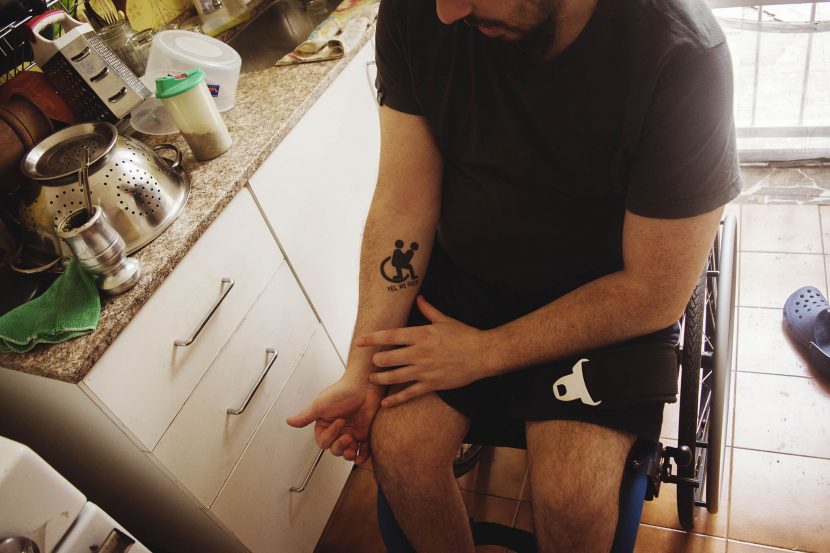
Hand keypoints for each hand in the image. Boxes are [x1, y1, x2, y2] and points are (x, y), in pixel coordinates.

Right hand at [286, 375, 383, 464]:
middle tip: (348, 437)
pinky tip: (361, 457)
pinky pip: (363, 449)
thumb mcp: (320, 404)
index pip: (323, 441)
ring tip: (352, 450)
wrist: (363, 384)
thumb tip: (289, 421)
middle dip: (340, 447)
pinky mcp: (364, 433)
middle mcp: (337, 430)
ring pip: (347, 452)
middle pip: (334, 449)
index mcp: (325, 424)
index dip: (330, 436)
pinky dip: (362, 456)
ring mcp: (351, 432)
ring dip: (349, 455)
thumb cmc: (342, 391)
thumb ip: (305, 416)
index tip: (339, 422)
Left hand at [357, 295, 492, 407]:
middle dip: (376, 361)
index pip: (390, 336)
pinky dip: (395, 399)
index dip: (373, 339)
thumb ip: (428, 310)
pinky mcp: (432, 384)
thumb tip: (419, 297)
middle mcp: (419, 353)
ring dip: (380, 379)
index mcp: (421, 335)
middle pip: (388, 358)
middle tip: (373, 362)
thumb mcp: (445, 320)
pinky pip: (409, 394)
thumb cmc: (464, 335)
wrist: (482, 354)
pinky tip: (385, 402)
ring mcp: (424, 370)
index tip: (360, 341)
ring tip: (373, 379)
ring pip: (394, 377)